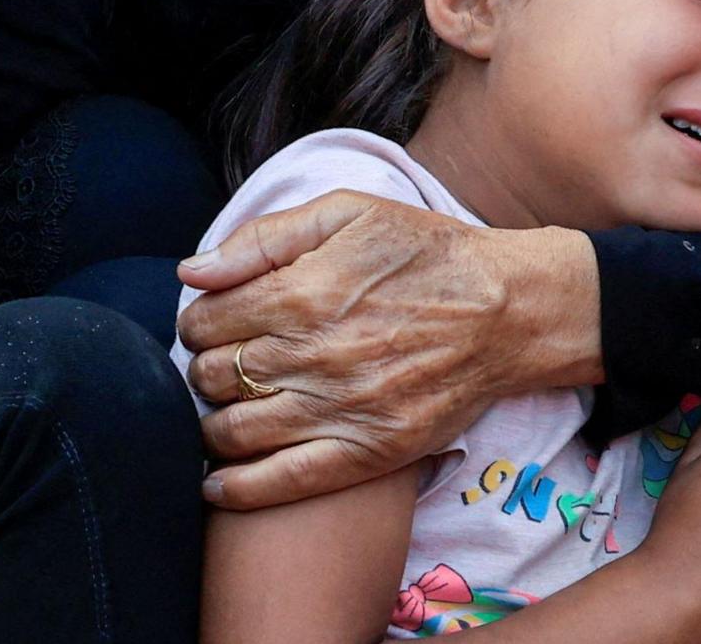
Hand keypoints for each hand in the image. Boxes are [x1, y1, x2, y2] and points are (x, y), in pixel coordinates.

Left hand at [174, 191, 600, 508]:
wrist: (510, 310)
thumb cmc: (424, 252)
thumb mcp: (345, 212)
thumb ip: (262, 238)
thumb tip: (191, 273)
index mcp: (299, 294)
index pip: (204, 322)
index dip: (196, 323)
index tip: (210, 325)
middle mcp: (312, 357)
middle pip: (213, 377)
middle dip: (204, 369)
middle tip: (221, 363)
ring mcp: (339, 410)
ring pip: (233, 432)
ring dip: (211, 422)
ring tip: (225, 409)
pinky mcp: (368, 453)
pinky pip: (282, 483)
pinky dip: (236, 489)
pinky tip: (215, 484)